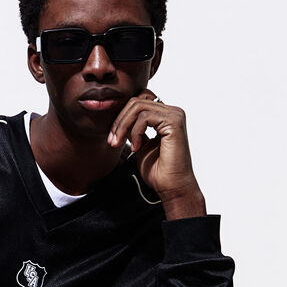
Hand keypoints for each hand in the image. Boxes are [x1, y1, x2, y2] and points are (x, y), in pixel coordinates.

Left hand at [108, 91, 205, 217]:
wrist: (171, 186)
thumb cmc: (159, 171)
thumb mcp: (140, 145)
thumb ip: (134, 130)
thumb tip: (120, 119)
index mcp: (165, 116)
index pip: (139, 101)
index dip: (122, 116)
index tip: (113, 136)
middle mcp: (172, 112)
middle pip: (137, 100)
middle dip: (119, 120)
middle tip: (112, 140)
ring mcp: (174, 115)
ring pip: (138, 106)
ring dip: (123, 126)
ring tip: (120, 143)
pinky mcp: (174, 121)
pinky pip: (145, 116)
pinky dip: (135, 132)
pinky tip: (137, 147)